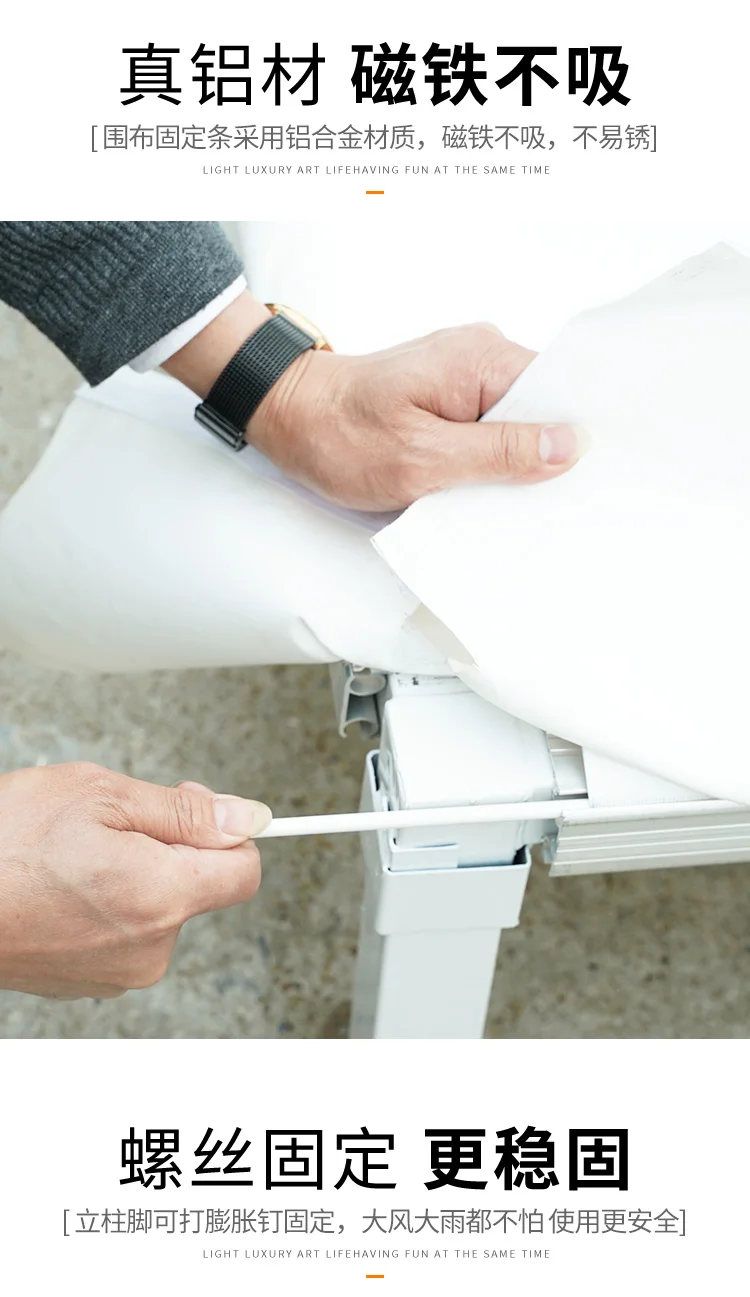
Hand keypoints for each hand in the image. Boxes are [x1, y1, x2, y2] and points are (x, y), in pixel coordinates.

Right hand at [0, 763, 270, 999]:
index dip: (227, 832)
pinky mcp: (89, 983)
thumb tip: (247, 817)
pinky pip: (126, 933)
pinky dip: (107, 905)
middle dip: (170, 848)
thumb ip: (183, 811)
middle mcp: (149, 948)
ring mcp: (118, 973)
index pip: (244, 871)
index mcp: (160, 896)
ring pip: (160, 908)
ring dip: (135, 875)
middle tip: (112, 823)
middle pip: (199, 887)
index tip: (200, 811)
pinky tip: (62, 886)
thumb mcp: (99, 795)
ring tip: (74, 857)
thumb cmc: (3, 845)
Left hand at [248, 324, 586, 509]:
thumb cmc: (340, 436)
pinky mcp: (447, 395)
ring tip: (515, 503)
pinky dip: (488, 460)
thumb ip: (499, 453)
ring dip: (514, 464)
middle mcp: (480, 356)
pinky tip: (485, 490)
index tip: (594, 481)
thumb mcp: (424, 458)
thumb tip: (571, 444)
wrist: (285, 416)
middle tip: (551, 507)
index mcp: (482, 359)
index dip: (577, 438)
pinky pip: (487, 428)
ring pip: (515, 425)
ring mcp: (463, 374)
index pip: (559, 392)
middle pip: (541, 410)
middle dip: (546, 458)